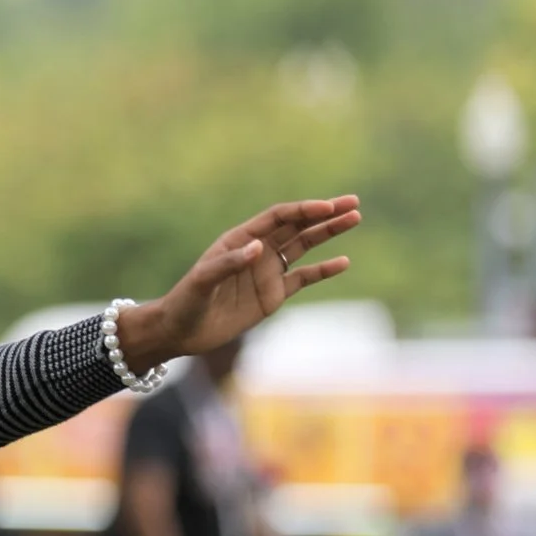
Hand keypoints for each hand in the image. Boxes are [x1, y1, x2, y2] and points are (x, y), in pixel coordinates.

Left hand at [119, 197, 362, 367]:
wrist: (181, 332)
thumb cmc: (186, 302)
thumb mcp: (203, 282)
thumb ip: (229, 264)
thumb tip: (259, 247)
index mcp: (239, 240)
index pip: (277, 218)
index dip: (303, 211)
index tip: (327, 207)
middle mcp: (257, 251)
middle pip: (296, 226)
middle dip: (324, 214)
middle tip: (353, 203)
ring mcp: (267, 272)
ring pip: (304, 246)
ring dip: (328, 233)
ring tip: (354, 218)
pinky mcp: (273, 295)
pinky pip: (303, 278)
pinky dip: (323, 270)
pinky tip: (343, 261)